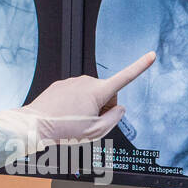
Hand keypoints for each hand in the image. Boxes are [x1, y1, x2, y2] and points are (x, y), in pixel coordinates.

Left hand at [23, 51, 155, 143]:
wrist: (35, 125)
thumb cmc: (64, 130)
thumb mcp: (96, 132)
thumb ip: (114, 119)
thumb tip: (120, 109)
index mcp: (97, 91)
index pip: (125, 77)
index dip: (140, 66)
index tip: (151, 55)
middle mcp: (86, 82)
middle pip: (106, 94)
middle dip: (104, 107)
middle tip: (90, 122)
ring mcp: (72, 82)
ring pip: (90, 95)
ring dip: (88, 106)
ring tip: (74, 120)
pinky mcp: (61, 85)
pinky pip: (76, 94)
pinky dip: (75, 104)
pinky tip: (65, 114)